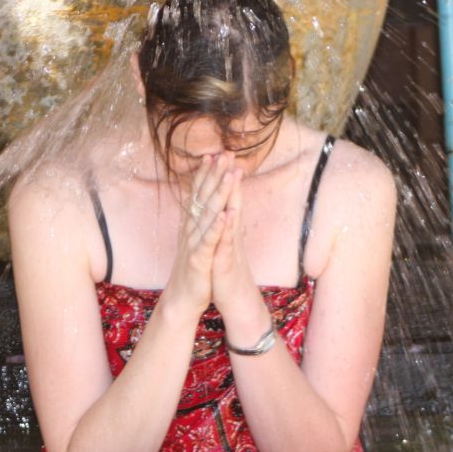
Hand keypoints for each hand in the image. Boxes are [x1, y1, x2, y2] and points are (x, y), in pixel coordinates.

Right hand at [162, 154, 235, 318]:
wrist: (183, 299)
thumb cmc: (194, 269)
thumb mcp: (197, 241)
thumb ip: (199, 221)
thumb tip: (201, 203)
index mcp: (192, 225)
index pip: (199, 194)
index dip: (206, 174)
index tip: (213, 153)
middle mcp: (191, 230)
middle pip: (203, 197)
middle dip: (214, 175)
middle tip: (223, 153)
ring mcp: (195, 243)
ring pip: (208, 214)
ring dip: (218, 193)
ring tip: (228, 174)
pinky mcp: (199, 260)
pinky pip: (209, 241)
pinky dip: (216, 228)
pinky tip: (225, 214)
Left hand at [211, 165, 258, 316]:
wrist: (235, 299)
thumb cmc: (225, 270)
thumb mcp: (220, 243)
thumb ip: (221, 224)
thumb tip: (219, 206)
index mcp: (225, 227)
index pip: (223, 197)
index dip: (220, 176)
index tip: (217, 153)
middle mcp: (229, 232)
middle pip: (230, 199)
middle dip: (228, 177)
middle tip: (228, 152)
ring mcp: (229, 245)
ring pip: (232, 216)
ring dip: (232, 195)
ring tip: (233, 174)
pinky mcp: (226, 261)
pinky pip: (227, 242)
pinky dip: (227, 228)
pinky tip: (228, 214)